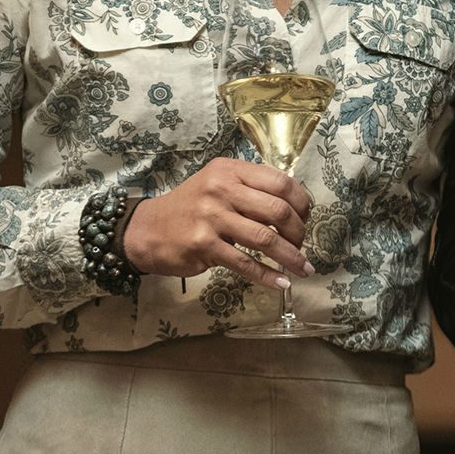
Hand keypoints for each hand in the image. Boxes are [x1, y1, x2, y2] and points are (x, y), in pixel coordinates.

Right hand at [123, 157, 314, 288]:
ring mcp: (212, 217)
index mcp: (230, 170)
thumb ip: (250, 188)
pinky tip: (281, 282)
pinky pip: (244, 263)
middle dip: (298, 231)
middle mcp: (221, 189)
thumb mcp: (218, 183)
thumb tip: (293, 207)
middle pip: (277, 210)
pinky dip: (267, 275)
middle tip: (302, 244)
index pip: (279, 181)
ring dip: (290, 256)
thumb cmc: (191, 207)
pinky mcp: (204, 245)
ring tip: (303, 267)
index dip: (301, 202)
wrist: (149, 229)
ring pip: (264, 238)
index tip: (306, 218)